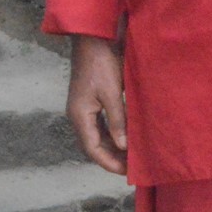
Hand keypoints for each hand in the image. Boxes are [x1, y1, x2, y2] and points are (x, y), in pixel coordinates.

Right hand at [67, 35, 127, 174]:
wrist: (93, 38)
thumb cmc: (101, 63)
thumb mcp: (112, 94)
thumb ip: (118, 121)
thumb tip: (123, 147)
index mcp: (79, 115)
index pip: (92, 149)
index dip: (109, 163)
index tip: (127, 173)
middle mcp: (78, 115)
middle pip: (93, 145)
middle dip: (112, 158)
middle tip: (133, 168)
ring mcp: (82, 108)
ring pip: (96, 136)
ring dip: (112, 147)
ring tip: (132, 156)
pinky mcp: (89, 101)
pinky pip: (99, 125)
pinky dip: (112, 134)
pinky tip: (126, 137)